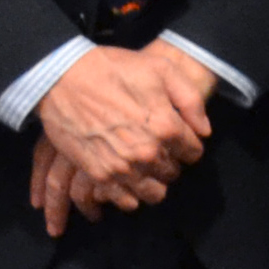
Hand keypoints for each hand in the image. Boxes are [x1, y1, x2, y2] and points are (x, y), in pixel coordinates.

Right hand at [31, 42, 213, 216]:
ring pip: (154, 193)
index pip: (194, 153)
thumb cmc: (115, 68)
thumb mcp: (162, 69)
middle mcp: (148, 152)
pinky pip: (126, 200)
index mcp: (167, 127)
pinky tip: (126, 178)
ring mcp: (123, 167)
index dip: (188, 145)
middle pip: (173, 173)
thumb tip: (204, 131)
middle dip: (170, 162)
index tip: (178, 138)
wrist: (64, 76)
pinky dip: (130, 195)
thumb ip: (190, 101)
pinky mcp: (99, 174)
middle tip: (157, 149)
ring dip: (153, 181)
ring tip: (143, 166)